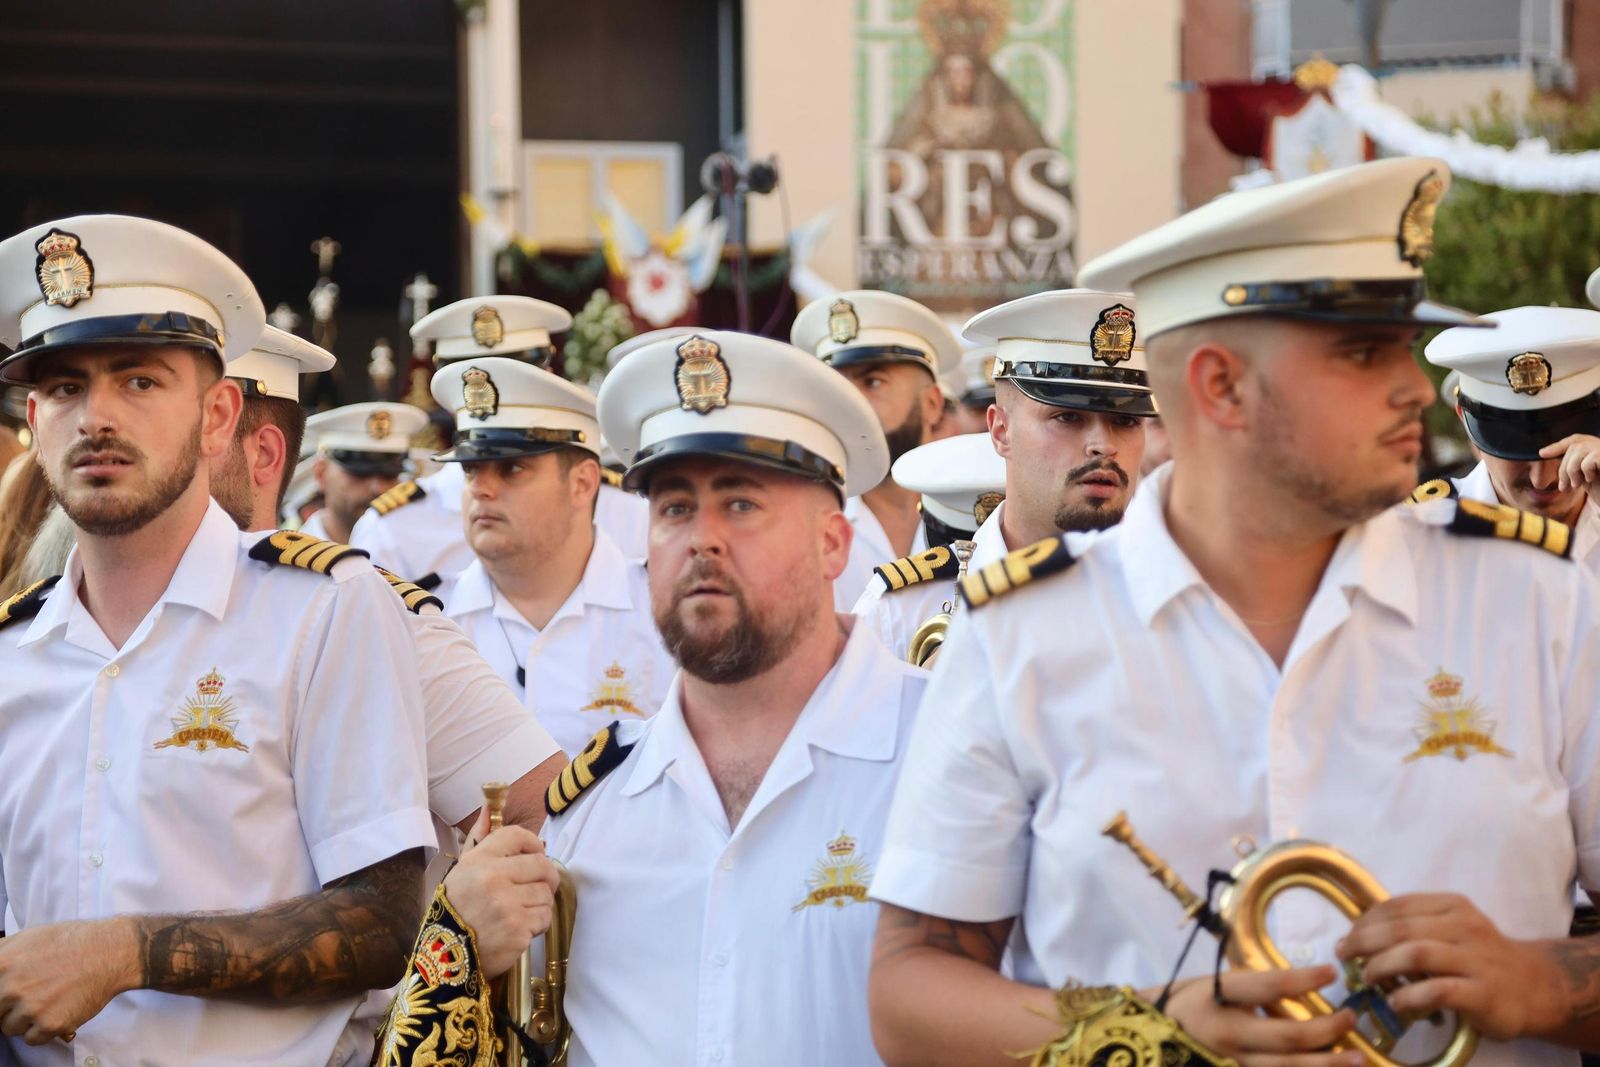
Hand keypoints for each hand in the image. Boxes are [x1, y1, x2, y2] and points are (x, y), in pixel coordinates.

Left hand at [0, 916, 136, 1043]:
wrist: (108, 952)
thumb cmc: (70, 942)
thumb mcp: (28, 937)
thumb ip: (1, 954)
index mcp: (1, 964)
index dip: (0, 996)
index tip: (7, 998)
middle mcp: (11, 989)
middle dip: (8, 1007)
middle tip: (30, 995)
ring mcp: (31, 1008)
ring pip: (10, 1028)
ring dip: (25, 1019)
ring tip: (46, 1001)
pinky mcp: (50, 1024)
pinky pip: (32, 1039)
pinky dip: (43, 1029)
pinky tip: (57, 1009)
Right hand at [444, 807, 561, 979]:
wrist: (444, 960)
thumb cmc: (455, 912)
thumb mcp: (461, 871)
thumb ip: (479, 838)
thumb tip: (489, 806)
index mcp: (478, 860)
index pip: (517, 835)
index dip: (533, 844)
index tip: (535, 856)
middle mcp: (492, 878)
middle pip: (542, 865)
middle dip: (544, 878)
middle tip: (533, 890)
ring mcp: (506, 904)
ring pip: (546, 893)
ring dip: (539, 904)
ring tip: (520, 913)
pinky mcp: (517, 929)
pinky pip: (544, 917)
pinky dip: (537, 925)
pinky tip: (519, 930)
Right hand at [1160, 965, 1362, 1065]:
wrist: (1151, 1038)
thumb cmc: (1187, 1004)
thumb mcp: (1212, 985)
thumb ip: (1252, 988)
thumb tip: (1301, 987)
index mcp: (1217, 998)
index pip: (1267, 986)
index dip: (1302, 979)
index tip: (1331, 973)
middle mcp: (1226, 1034)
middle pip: (1288, 1035)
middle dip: (1328, 1029)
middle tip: (1350, 1018)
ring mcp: (1232, 1063)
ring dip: (1329, 1064)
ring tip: (1359, 1057)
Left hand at [1337, 892, 1560, 1042]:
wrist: (1534, 987)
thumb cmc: (1478, 957)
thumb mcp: (1450, 929)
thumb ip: (1413, 926)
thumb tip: (1358, 935)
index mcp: (1452, 906)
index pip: (1398, 906)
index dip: (1365, 921)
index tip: (1347, 938)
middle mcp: (1465, 927)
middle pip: (1401, 929)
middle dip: (1364, 942)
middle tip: (1344, 957)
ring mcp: (1477, 960)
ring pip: (1416, 954)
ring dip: (1381, 966)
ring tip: (1366, 979)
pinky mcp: (1484, 993)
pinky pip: (1438, 990)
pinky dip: (1409, 996)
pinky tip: (1395, 1002)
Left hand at [1538, 434, 1599, 496]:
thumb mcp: (1581, 475)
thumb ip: (1570, 463)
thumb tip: (1543, 452)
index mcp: (1596, 447)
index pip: (1575, 439)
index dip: (1557, 445)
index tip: (1541, 454)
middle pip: (1574, 447)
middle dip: (1563, 468)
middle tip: (1563, 487)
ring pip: (1579, 451)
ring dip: (1571, 471)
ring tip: (1576, 485)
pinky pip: (1589, 460)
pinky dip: (1585, 472)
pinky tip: (1590, 479)